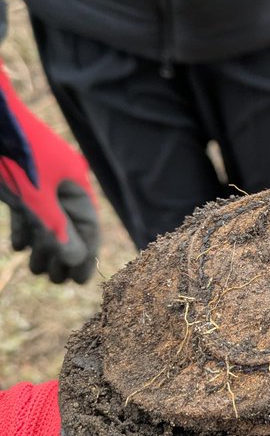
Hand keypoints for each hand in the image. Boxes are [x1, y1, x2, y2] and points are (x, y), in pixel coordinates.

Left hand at [0, 60, 98, 283]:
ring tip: (37, 270)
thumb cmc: (14, 154)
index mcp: (75, 185)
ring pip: (46, 220)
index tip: (81, 280)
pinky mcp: (19, 179)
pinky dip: (24, 228)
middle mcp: (61, 184)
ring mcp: (40, 181)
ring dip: (42, 246)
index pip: (88, 227)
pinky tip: (18, 247)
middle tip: (58, 281)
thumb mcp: (35, 198)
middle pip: (68, 226)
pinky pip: (27, 209)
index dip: (85, 254)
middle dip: (62, 254)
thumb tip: (75, 260)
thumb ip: (56, 229)